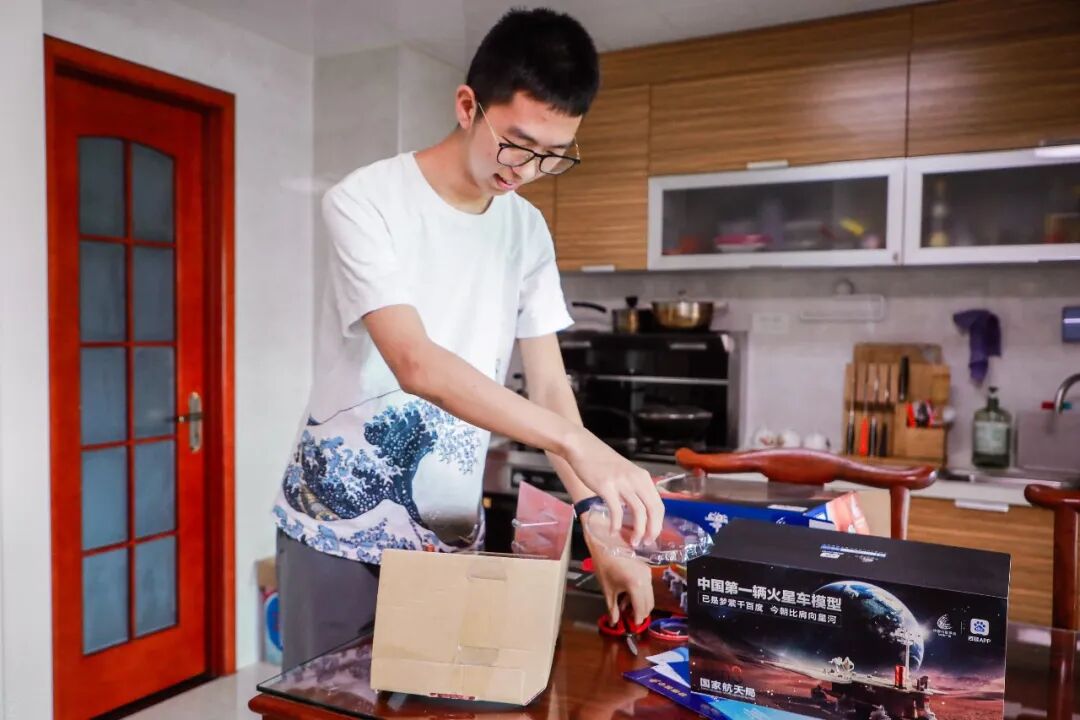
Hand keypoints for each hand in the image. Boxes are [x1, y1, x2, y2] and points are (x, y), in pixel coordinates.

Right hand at [564, 429, 664, 544]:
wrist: (582, 447)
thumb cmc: (602, 461)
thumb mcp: (625, 473)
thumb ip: (634, 488)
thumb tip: (638, 511)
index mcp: (643, 477)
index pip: (659, 504)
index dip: (658, 523)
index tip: (652, 536)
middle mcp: (637, 479)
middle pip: (653, 510)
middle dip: (652, 530)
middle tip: (645, 542)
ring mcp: (622, 482)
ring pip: (639, 512)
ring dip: (638, 531)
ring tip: (632, 541)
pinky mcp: (606, 486)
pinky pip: (616, 510)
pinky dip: (616, 524)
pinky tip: (613, 531)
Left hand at [589, 540, 654, 626]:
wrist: (605, 543)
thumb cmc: (604, 565)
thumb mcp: (607, 589)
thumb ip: (613, 608)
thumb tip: (614, 622)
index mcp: (636, 586)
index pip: (642, 609)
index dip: (637, 619)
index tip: (632, 625)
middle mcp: (646, 579)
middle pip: (649, 603)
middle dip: (641, 612)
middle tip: (629, 618)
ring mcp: (647, 573)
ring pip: (649, 595)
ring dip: (640, 603)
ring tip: (625, 607)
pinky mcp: (646, 568)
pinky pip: (647, 586)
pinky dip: (640, 594)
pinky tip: (627, 595)